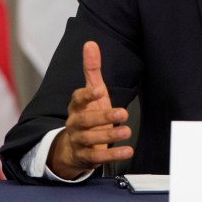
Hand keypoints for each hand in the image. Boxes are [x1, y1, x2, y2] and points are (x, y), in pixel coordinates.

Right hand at [46, 41, 132, 178]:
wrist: (74, 147)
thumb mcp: (92, 92)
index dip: (87, 94)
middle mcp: (75, 123)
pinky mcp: (85, 157)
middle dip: (103, 117)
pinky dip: (113, 155)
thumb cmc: (88, 113)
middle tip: (123, 113)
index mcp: (77, 106)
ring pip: (90, 139)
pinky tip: (128, 151)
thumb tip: (90, 43)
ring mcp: (79, 141)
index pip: (78, 99)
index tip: (99, 89)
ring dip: (109, 136)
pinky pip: (97, 158)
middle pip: (85, 120)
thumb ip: (92, 69)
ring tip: (127, 131)